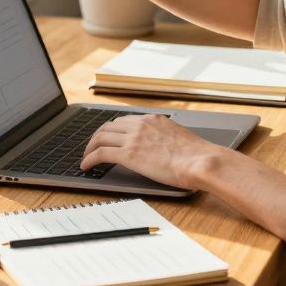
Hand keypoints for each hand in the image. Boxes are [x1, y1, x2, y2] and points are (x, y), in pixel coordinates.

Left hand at [81, 114, 221, 189]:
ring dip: (90, 147)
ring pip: (100, 137)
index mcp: (153, 119)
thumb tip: (163, 147)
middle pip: (108, 126)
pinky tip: (86, 166)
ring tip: (86, 157)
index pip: (124, 120)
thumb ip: (165, 137)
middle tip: (92, 147)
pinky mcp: (128, 154)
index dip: (111, 129)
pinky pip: (101, 153)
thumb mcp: (179, 138)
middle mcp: (140, 124)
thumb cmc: (196, 155)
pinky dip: (89, 159)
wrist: (199, 161)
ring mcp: (133, 138)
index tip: (107, 137)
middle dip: (97, 137)